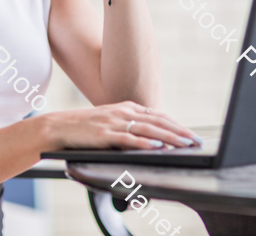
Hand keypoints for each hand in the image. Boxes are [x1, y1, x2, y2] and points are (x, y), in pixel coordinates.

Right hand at [39, 101, 202, 150]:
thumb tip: (153, 137)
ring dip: (169, 137)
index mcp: (127, 108)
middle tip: (195, 140)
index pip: (158, 116)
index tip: (191, 134)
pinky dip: (145, 143)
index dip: (177, 125)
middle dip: (179, 131)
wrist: (59, 127)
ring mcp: (114, 122)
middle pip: (158, 121)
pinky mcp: (104, 134)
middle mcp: (123, 112)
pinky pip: (129, 138)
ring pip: (148, 129)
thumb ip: (130, 125)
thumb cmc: (87, 127)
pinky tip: (157, 147)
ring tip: (184, 144)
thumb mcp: (112, 121)